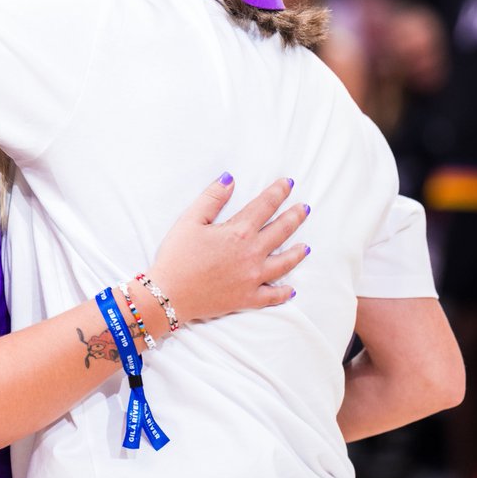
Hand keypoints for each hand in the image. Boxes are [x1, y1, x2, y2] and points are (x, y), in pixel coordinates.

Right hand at [147, 175, 308, 322]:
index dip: (278, 193)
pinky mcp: (248, 299)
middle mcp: (252, 254)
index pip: (264, 206)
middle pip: (280, 232)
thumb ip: (212, 197)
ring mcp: (253, 278)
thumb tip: (230, 179)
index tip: (288, 184)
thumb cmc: (177, 255)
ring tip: (306, 246)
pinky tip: (291, 288)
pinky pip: (273, 296)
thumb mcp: (190, 220)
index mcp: (238, 232)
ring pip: (284, 264)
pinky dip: (284, 292)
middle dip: (294, 217)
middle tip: (305, 209)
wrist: (170, 294)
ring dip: (297, 253)